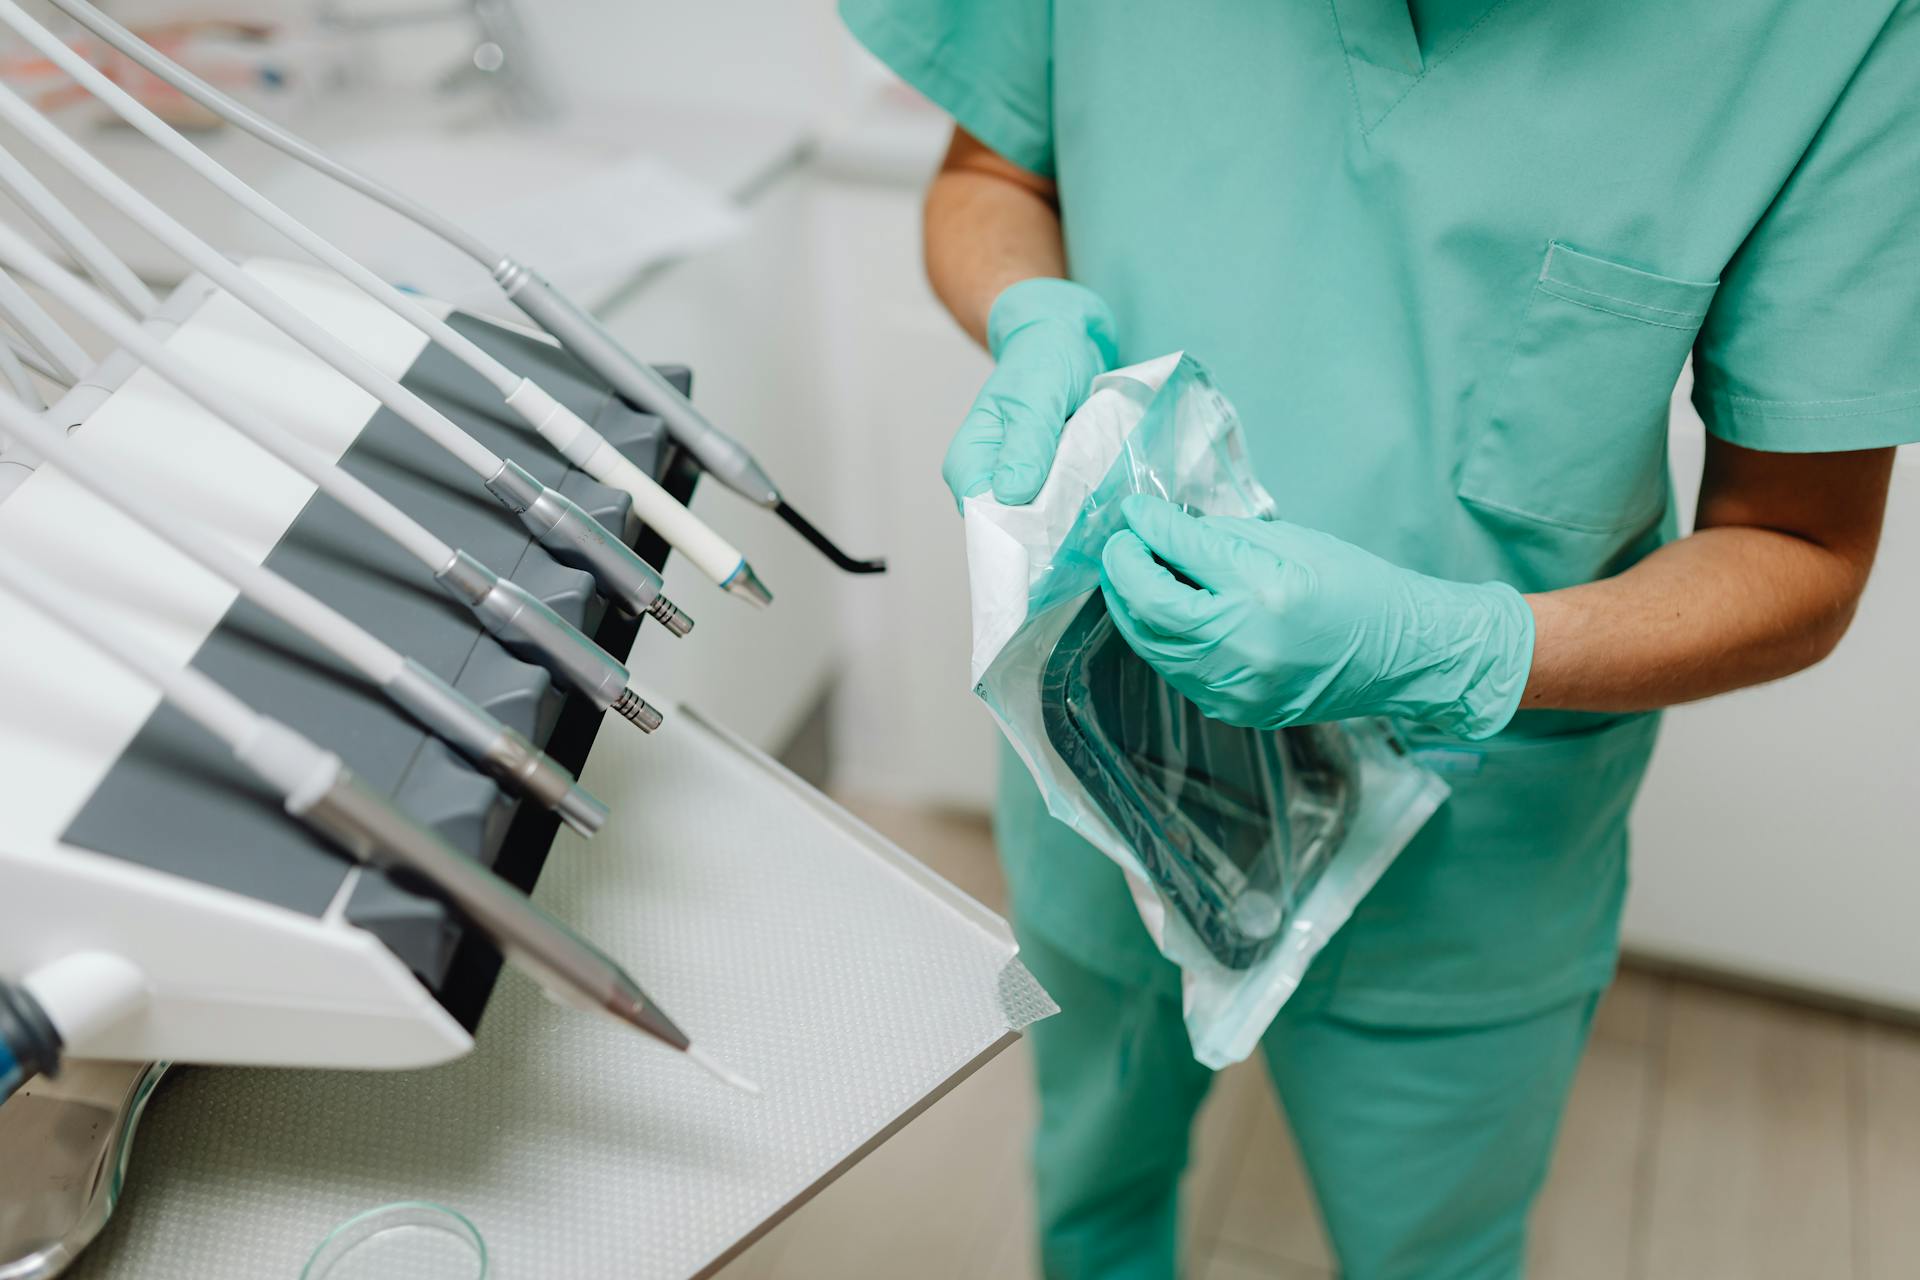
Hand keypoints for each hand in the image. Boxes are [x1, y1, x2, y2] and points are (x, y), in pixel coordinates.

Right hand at [944, 278, 1117, 507]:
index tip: (1055, 520)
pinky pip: (1062, 511)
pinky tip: (1098, 492)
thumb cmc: (1043, 358)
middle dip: (1048, 526)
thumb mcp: (1036, 395)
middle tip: (1084, 503)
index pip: (983, 518)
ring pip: (1041, 523)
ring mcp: (1020, 486)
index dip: (1016, 528)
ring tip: (1096, 494)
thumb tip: (1010, 493)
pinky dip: (1081, 504)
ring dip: (1069, 516)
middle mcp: (989, 480)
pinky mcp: (1047, 485)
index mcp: (969, 462)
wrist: (1068, 339)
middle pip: (1012, 528)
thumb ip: (1026, 442)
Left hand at [1099, 495, 1535, 738]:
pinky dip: (1158, 637)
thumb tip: (1164, 527)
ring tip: (1128, 574)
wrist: (1402, 655)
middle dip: (1122, 569)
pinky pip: (1175, 670)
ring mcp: (1236, 687)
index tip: (1134, 512)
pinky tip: (1159, 612)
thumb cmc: (1354, 586)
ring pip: (1151, 644)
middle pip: (1149, 606)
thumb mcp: (1292, 541)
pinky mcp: (1234, 710)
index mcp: (1264, 591)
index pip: (1180, 551)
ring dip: (1130, 606)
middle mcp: (1244, 645)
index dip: (1147, 527)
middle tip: (1118, 543)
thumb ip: (1220, 536)